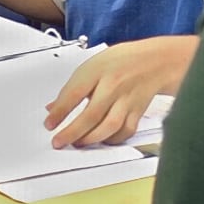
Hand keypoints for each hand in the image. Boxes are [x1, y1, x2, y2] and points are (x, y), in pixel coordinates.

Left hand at [43, 36, 195, 147]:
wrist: (154, 60)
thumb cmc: (120, 62)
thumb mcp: (92, 65)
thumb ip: (72, 88)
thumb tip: (52, 108)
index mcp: (97, 70)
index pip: (75, 92)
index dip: (60, 111)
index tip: (49, 124)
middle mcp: (113, 85)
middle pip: (91, 113)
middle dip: (72, 132)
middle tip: (59, 141)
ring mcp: (127, 99)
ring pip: (110, 125)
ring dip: (91, 139)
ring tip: (78, 143)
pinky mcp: (138, 111)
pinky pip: (125, 131)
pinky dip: (112, 139)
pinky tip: (101, 140)